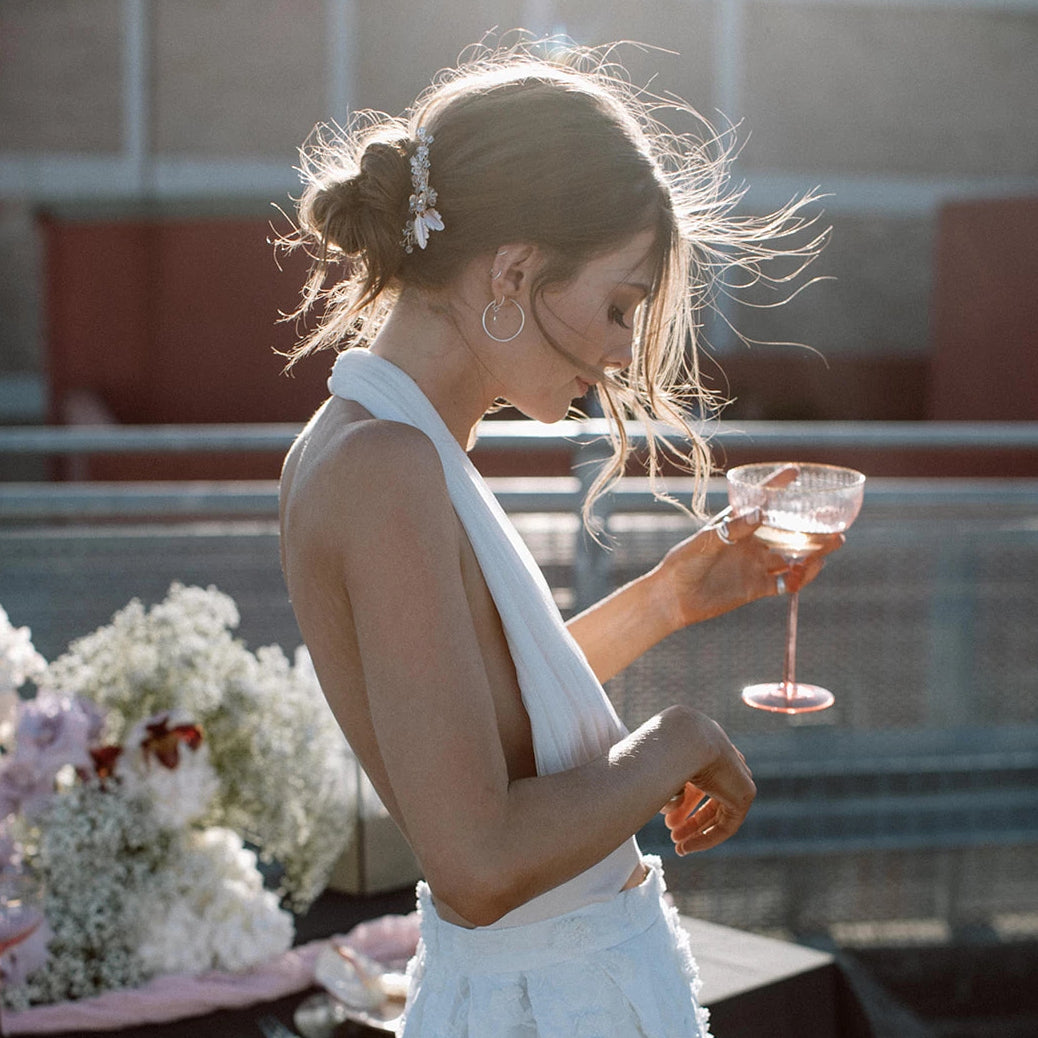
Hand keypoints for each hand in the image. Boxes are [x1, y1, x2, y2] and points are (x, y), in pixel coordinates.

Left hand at [656, 471, 843, 629]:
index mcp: (736, 525)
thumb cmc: (682, 563)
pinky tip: (807, 573)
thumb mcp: (704, 542)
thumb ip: (732, 529)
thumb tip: (760, 512)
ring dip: (813, 552)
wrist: (673, 599)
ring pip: (792, 556)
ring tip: (834, 543)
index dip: (777, 486)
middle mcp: (750, 542)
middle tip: (834, 523)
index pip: (760, 502)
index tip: (795, 471)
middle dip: (811, 527)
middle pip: (787, 532)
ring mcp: (755, 565)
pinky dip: (799, 579)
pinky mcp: (755, 588)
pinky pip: (784, 583)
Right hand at [662, 716, 755, 854]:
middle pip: (710, 799)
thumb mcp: (660, 766)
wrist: (685, 739)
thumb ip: (662, 782)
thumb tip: (660, 801)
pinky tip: (686, 846)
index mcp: (706, 749)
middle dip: (689, 819)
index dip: (680, 802)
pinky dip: (706, 837)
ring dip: (696, 831)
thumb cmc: (663, 747)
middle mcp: (724, 762)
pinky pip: (726, 824)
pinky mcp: (743, 794)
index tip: (665, 818)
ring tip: (677, 845)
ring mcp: (737, 777)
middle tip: (671, 834)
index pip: (698, 783)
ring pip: (718, 814)